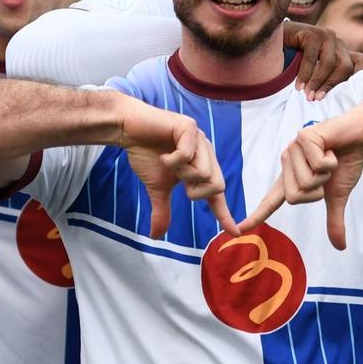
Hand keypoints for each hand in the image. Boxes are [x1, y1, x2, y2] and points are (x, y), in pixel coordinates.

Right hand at [118, 100, 236, 238]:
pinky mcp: (189, 127)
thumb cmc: (145, 154)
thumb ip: (162, 210)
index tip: (234, 233)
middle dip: (194, 190)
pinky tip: (163, 154)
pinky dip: (171, 161)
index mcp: (203, 166)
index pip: (217, 194)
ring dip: (181, 174)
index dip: (225, 214)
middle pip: (217, 186)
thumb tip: (155, 237)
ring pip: (204, 173)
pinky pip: (188, 155)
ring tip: (167, 162)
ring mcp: (200, 139)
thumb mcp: (157, 188)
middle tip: (176, 178)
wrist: (128, 129)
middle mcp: (207, 152)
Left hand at [239, 108, 362, 248]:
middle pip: (295, 197)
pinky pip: (318, 165)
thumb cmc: (346, 162)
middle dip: (318, 190)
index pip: (271, 201)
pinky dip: (331, 161)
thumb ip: (333, 219)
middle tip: (327, 171)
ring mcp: (293, 149)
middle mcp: (287, 163)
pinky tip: (332, 149)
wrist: (360, 136)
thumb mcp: (337, 196)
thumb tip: (340, 247)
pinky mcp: (303, 137)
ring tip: (330, 157)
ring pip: (307, 181)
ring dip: (326, 173)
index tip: (239, 229)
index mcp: (292, 178)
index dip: (257, 216)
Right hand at [283, 21, 362, 99]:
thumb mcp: (316, 72)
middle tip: (317, 100)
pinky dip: (304, 75)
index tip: (350, 95)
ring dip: (317, 83)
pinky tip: (298, 86)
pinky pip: (312, 58)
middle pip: (346, 67)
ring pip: (329, 64)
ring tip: (307, 96)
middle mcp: (337, 42)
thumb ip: (327, 80)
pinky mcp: (312, 32)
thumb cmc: (295, 62)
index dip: (361, 76)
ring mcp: (325, 35)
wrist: (272, 40)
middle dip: (331, 86)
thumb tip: (339, 103)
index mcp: (343, 51)